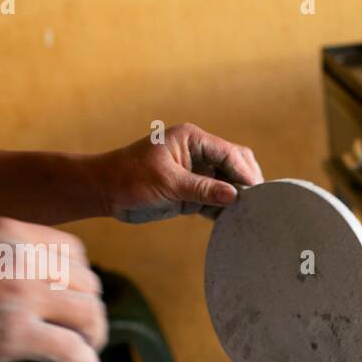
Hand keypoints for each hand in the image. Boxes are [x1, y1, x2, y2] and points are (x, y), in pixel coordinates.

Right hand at [0, 218, 106, 361]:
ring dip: (94, 335)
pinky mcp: (15, 334)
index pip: (72, 251)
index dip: (81, 277)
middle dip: (91, 308)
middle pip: (86, 283)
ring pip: (87, 314)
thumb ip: (2, 256)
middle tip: (87, 329)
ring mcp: (21, 296)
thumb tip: (33, 280)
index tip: (77, 295)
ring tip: (89, 350)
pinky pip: (71, 348)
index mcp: (9, 232)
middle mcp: (22, 259)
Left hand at [97, 123, 263, 223]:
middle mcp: (198, 153)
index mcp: (192, 139)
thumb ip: (202, 189)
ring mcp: (195, 173)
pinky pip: (215, 199)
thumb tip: (234, 196)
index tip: (256, 194)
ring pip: (227, 183)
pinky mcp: (191, 191)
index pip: (229, 153)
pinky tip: (231, 222)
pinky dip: (223, 210)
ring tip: (248, 216)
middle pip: (234, 164)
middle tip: (257, 205)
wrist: (104, 191)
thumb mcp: (168, 183)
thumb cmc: (129, 178)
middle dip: (245, 183)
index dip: (244, 173)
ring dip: (235, 198)